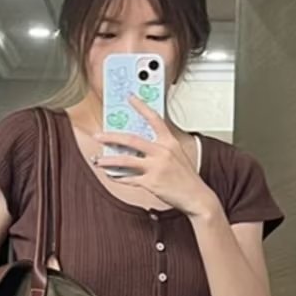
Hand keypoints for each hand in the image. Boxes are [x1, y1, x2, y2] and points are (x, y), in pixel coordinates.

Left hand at [94, 95, 218, 217]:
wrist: (197, 197)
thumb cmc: (187, 177)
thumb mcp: (177, 155)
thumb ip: (160, 148)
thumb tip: (138, 146)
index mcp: (169, 142)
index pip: (153, 118)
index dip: (141, 106)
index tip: (129, 98)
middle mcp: (162, 152)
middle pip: (131, 140)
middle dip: (111, 137)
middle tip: (98, 136)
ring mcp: (156, 167)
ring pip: (126, 160)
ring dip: (109, 160)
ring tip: (98, 160)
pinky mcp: (151, 183)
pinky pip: (129, 179)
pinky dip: (118, 177)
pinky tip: (111, 176)